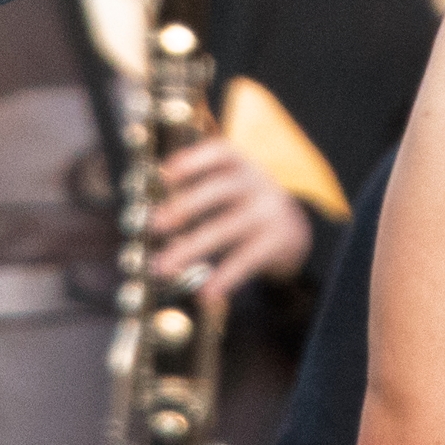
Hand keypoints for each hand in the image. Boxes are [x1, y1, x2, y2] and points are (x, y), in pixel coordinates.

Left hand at [150, 135, 314, 305]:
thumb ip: (197, 190)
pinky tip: (205, 293)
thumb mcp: (229, 186)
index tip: (165, 173)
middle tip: (154, 225)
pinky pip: (246, 259)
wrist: (296, 229)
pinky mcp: (276, 242)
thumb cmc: (243, 205)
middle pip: (218, 190)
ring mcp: (268, 212)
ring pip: (226, 228)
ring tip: (163, 267)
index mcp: (240, 164)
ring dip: (190, 248)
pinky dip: (224, 277)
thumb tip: (149, 213)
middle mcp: (256, 183)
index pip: (219, 152)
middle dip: (183, 207)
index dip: (192, 160)